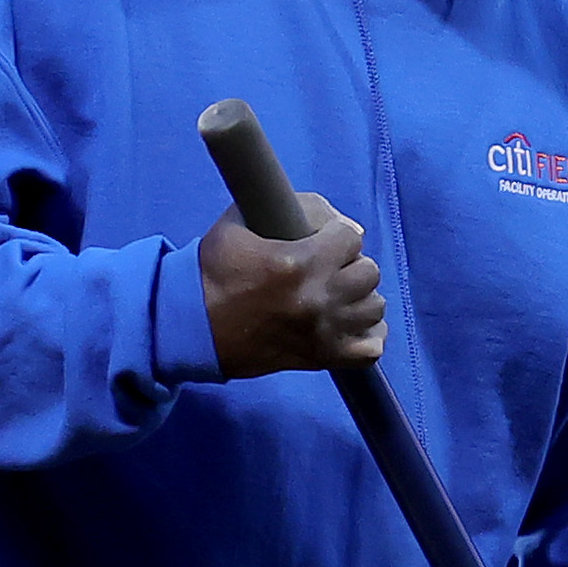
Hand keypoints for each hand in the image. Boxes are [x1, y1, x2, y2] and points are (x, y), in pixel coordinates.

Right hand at [200, 195, 382, 376]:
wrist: (193, 327)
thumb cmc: (213, 272)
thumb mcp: (239, 222)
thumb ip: (289, 208)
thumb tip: (336, 218)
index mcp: (299, 264)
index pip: (352, 236)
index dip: (339, 233)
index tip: (326, 238)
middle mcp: (317, 300)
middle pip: (368, 272)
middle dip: (350, 263)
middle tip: (331, 266)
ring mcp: (323, 333)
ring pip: (374, 308)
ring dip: (359, 297)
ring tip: (339, 293)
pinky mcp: (321, 358)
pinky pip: (370, 349)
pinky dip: (368, 334)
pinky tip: (351, 323)